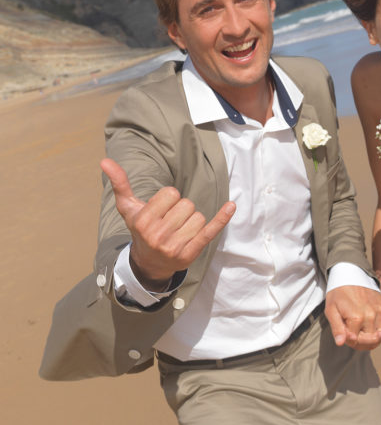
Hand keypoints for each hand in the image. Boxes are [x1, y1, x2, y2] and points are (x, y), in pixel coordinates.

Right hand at [101, 157, 235, 289]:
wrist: (149, 263)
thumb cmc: (140, 229)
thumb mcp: (128, 208)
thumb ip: (120, 184)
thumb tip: (105, 160)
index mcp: (143, 220)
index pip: (171, 193)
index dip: (169, 198)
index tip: (162, 210)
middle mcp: (158, 235)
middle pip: (187, 205)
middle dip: (181, 210)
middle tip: (171, 222)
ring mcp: (175, 246)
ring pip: (198, 217)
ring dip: (193, 220)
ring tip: (180, 230)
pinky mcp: (191, 253)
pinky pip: (210, 231)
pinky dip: (222, 218)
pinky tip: (231, 206)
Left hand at [325, 285, 380, 349]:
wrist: (349, 274)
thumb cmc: (338, 294)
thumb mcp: (331, 311)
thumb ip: (337, 328)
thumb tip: (341, 343)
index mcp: (357, 318)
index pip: (356, 341)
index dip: (350, 342)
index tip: (345, 336)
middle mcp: (371, 315)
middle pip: (371, 340)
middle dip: (362, 342)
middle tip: (355, 338)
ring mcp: (380, 310)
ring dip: (375, 339)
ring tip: (366, 336)